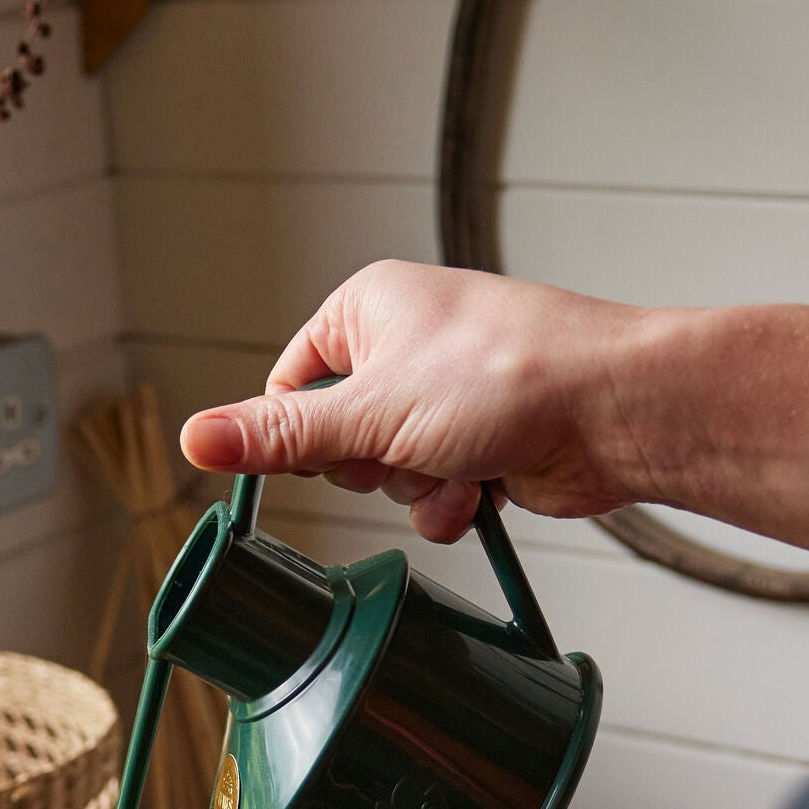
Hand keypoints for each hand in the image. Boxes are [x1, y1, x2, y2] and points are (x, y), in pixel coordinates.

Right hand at [177, 260, 808, 557]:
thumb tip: (194, 435)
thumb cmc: (512, 376)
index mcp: (367, 309)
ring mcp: (445, 395)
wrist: (614, 410)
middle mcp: (404, 345)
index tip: (325, 453)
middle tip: (409, 446)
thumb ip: (279, 436)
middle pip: (337, 440)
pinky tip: (484, 487)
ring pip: (386, 474)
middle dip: (373, 464)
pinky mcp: (480, 440)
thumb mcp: (370, 412)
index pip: (289, 387)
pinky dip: (452, 500)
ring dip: (417, 487)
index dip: (301, 435)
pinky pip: (432, 491)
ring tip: (460, 461)